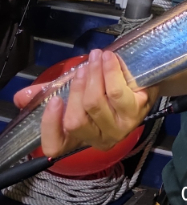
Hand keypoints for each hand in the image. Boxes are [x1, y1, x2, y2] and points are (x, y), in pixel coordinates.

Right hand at [14, 49, 158, 157]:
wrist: (146, 80)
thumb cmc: (107, 88)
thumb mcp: (78, 91)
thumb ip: (50, 93)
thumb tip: (21, 96)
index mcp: (80, 137)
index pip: (56, 146)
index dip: (50, 126)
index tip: (53, 100)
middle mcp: (99, 139)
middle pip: (77, 119)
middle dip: (76, 88)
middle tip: (81, 67)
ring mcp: (120, 128)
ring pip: (95, 104)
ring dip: (93, 76)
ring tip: (95, 57)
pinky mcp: (137, 112)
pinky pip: (116, 92)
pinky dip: (110, 72)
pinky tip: (108, 59)